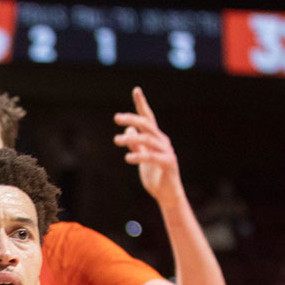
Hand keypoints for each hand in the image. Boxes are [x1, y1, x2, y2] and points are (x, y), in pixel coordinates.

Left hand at [113, 87, 185, 206]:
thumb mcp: (141, 157)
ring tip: (116, 140)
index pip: (148, 118)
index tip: (136, 90)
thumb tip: (128, 129)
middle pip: (147, 124)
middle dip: (132, 118)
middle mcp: (163, 141)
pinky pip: (153, 157)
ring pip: (148, 140)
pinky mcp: (168, 164)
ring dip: (131, 138)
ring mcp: (167, 152)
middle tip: (116, 118)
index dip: (142, 104)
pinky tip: (127, 158)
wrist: (167, 194)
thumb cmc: (155, 176)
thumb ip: (135, 144)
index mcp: (156, 138)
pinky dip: (140, 156)